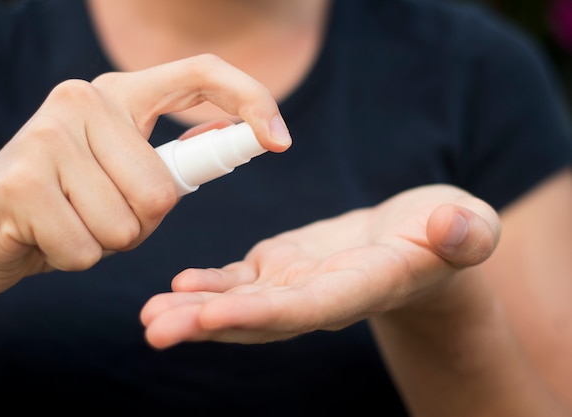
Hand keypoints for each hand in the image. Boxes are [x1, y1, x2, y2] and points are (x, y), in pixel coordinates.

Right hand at [0, 54, 290, 302]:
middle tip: (96, 213)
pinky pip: (89, 249)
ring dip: (106, 242)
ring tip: (69, 221)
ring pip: (130, 224)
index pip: (199, 72)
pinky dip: (73, 258)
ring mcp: (50, 135)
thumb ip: (171, 155)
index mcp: (118, 93)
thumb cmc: (61, 203)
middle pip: (165, 190)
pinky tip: (43, 235)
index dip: (251, 99)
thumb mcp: (121, 171)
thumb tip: (232, 133)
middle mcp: (84, 99)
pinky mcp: (24, 180)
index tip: (281, 140)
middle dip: (139, 223)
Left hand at [140, 185, 499, 347]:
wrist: (418, 241)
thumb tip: (454, 227)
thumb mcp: (467, 227)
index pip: (306, 309)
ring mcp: (297, 284)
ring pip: (241, 303)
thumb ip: (465, 235)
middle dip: (208, 324)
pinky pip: (241, 280)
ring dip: (193, 311)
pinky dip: (208, 285)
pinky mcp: (282, 266)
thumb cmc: (447, 232)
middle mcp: (321, 297)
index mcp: (362, 287)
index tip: (208, 319)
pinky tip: (174, 288)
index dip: (259, 316)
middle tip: (155, 331)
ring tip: (148, 318)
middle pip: (260, 318)